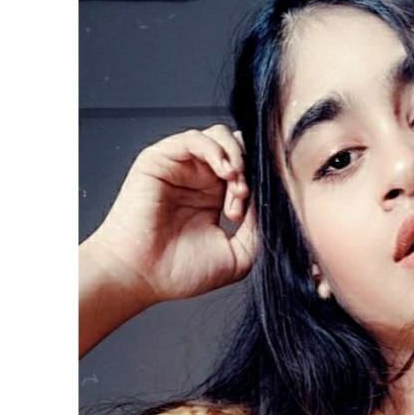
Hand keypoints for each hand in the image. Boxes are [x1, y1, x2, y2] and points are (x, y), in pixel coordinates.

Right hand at [82, 125, 257, 306]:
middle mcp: (198, 180)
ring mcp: (180, 168)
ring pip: (219, 138)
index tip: (256, 209)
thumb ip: (259, 228)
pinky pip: (195, 138)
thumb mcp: (238, 255)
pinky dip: (216, 149)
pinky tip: (225, 172)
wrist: (142, 277)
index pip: (248, 172)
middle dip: (249, 169)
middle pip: (237, 149)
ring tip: (236, 185)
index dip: (259, 184)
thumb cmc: (180, 272)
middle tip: (244, 197)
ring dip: (236, 158)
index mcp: (214, 198)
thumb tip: (271, 201)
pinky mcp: (160, 159)